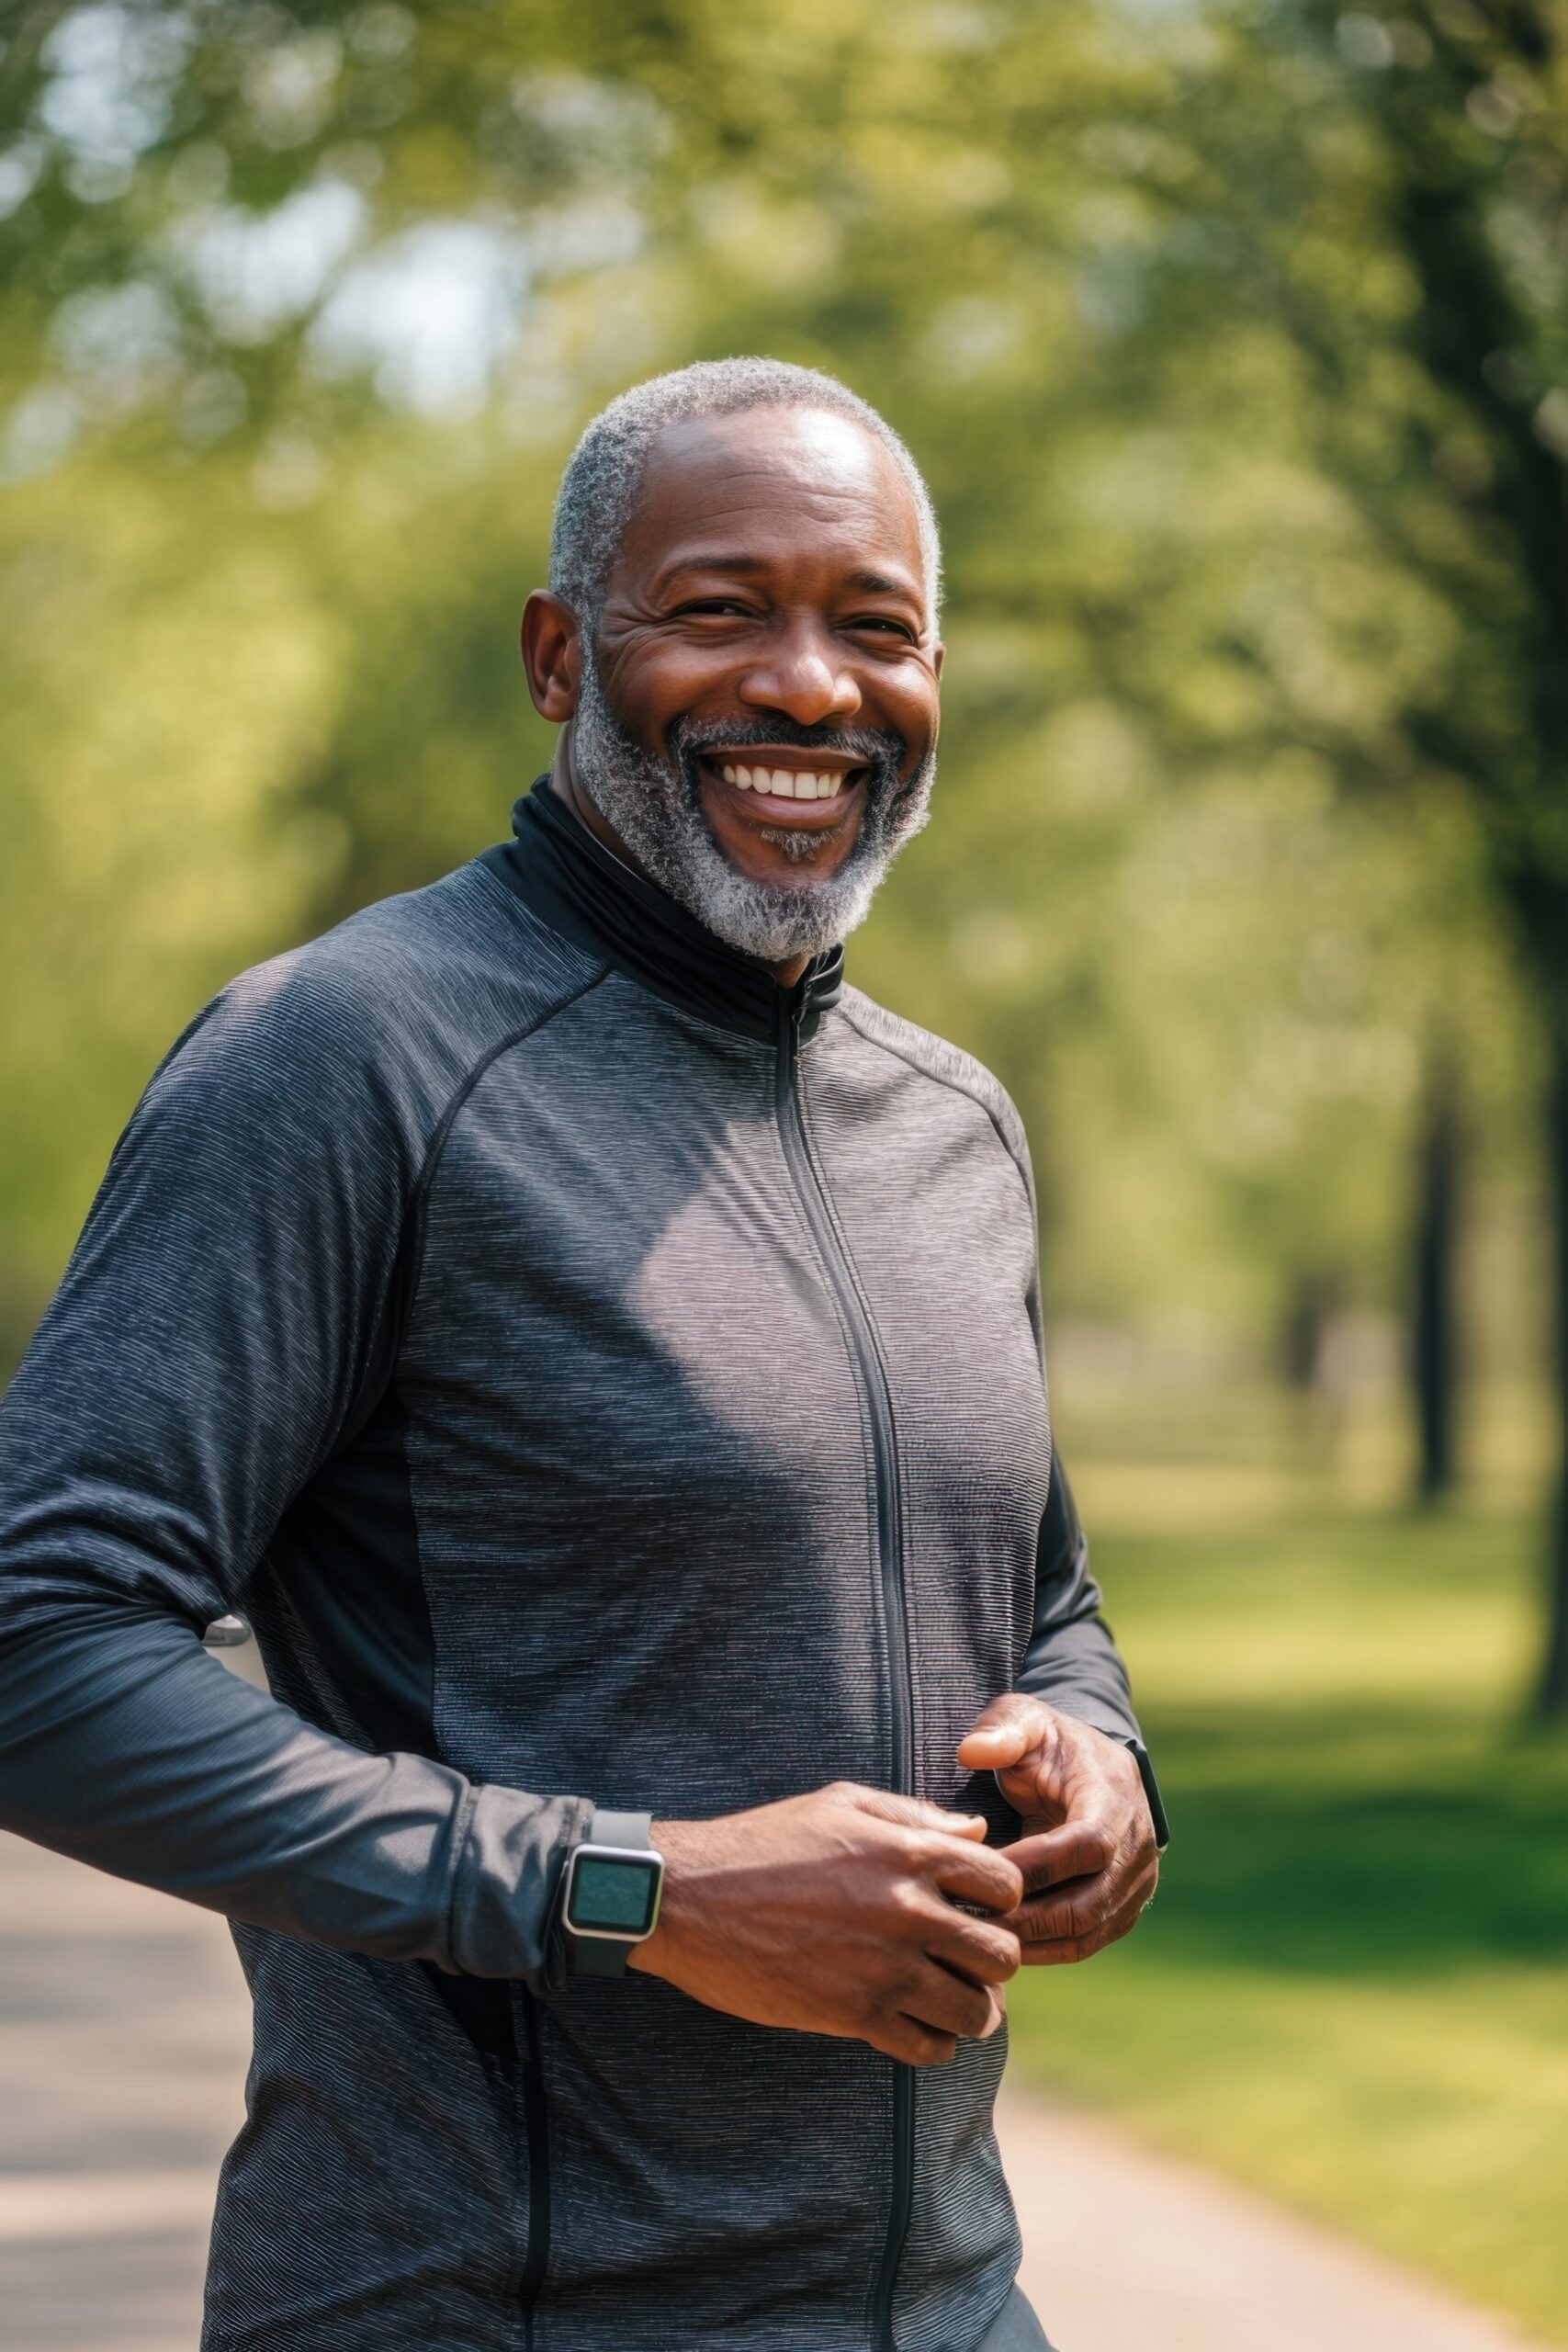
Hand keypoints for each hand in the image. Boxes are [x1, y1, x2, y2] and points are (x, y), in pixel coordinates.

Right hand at [629, 1782, 1023, 2064]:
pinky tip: (912, 2024)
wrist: (688, 1897)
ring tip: (945, 1998)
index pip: (1006, 1885)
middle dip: (991, 1959)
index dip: (1000, 1899)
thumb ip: (914, 1816)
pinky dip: (933, 2043)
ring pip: (976, 2009)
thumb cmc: (764, 1843)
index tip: (974, 1907)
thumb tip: (977, 1829)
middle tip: (963, 1960)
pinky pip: (929, 2048)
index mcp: (908, 1852)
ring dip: (970, 2008)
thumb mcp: (840, 1805)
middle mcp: (908, 1910)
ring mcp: (884, 1968)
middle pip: (1002, 1954)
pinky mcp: (854, 2016)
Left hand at [957, 1695, 1158, 1965]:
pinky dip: (1044, 1949)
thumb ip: (1001, 1730)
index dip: (1036, 1864)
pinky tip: (1002, 1942)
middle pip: (1087, 1901)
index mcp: (1115, 1795)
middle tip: (969, 1918)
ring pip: (1086, 1931)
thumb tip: (972, 1752)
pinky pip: (1085, 1943)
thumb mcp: (1024, 1719)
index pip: (1088, 1844)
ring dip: (1031, 1940)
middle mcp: (1137, 1844)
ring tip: (979, 1935)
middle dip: (1026, 1916)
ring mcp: (1136, 1882)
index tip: (982, 1870)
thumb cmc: (1049, 1744)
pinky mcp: (1123, 1909)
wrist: (1091, 1767)